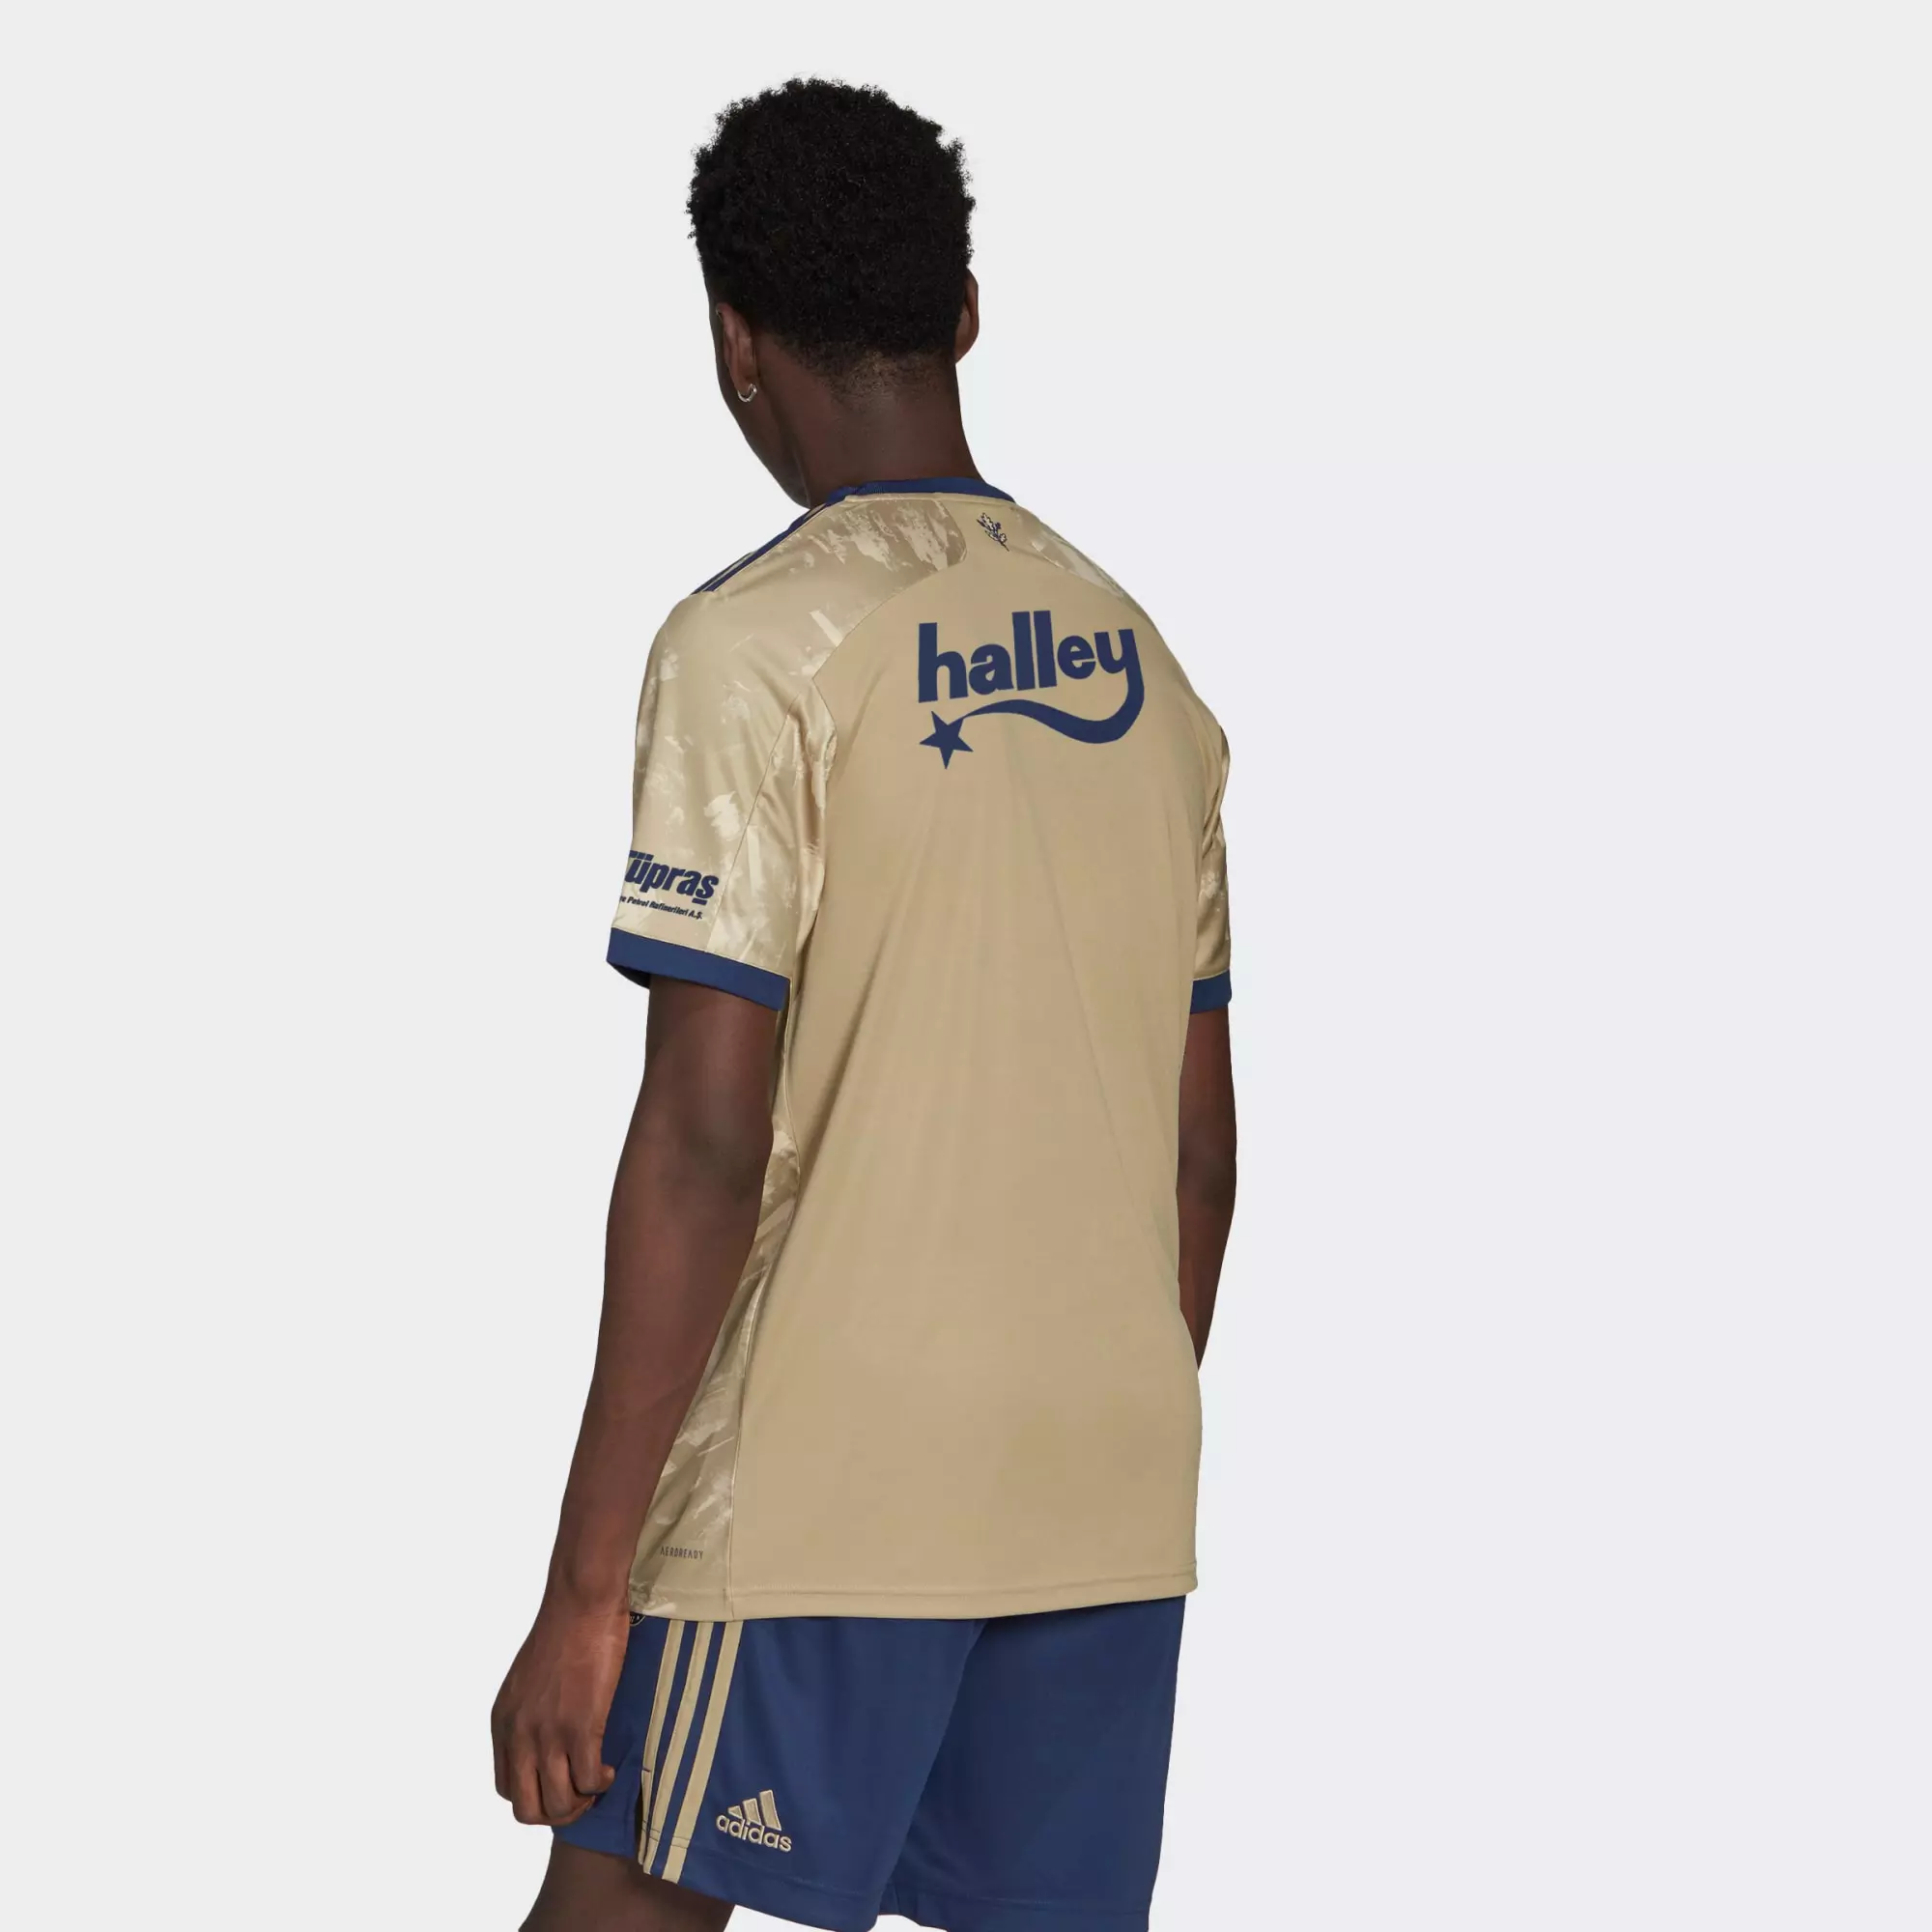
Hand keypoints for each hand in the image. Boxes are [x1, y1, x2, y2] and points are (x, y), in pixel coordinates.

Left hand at [491, 1597, 630, 1825]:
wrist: (580, 1603)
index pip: (506, 1788)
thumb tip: (543, 1742)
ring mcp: (549, 1734)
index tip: (561, 1781)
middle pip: (527, 1810)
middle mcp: (519, 1735)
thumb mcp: (526, 1681)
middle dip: (557, 1812)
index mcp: (503, 1724)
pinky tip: (611, 1768)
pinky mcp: (581, 1726)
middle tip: (581, 1793)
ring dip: (582, 1803)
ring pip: (559, 1804)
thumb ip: (527, 1715)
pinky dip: (602, 1784)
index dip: (536, 1795)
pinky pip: (589, 1781)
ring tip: (598, 1781)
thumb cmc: (562, 1632)